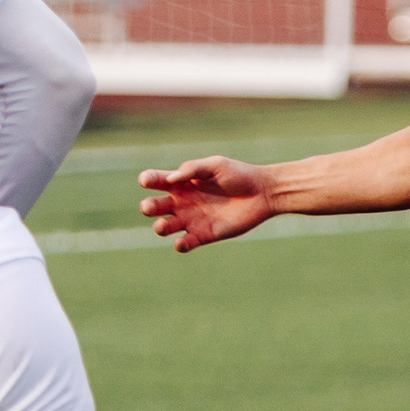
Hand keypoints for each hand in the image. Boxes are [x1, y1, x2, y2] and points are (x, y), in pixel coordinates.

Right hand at [136, 157, 277, 251]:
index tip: (148, 181)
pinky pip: (184, 244)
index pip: (156, 180)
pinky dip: (179, 245)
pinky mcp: (203, 235)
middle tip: (151, 206)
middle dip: (148, 207)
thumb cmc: (238, 174)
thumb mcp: (215, 165)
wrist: (262, 193)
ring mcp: (191, 219)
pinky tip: (182, 242)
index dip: (147, 180)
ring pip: (164, 227)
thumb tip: (171, 179)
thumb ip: (192, 169)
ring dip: (160, 227)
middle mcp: (182, 202)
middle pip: (154, 206)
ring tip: (164, 225)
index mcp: (181, 182)